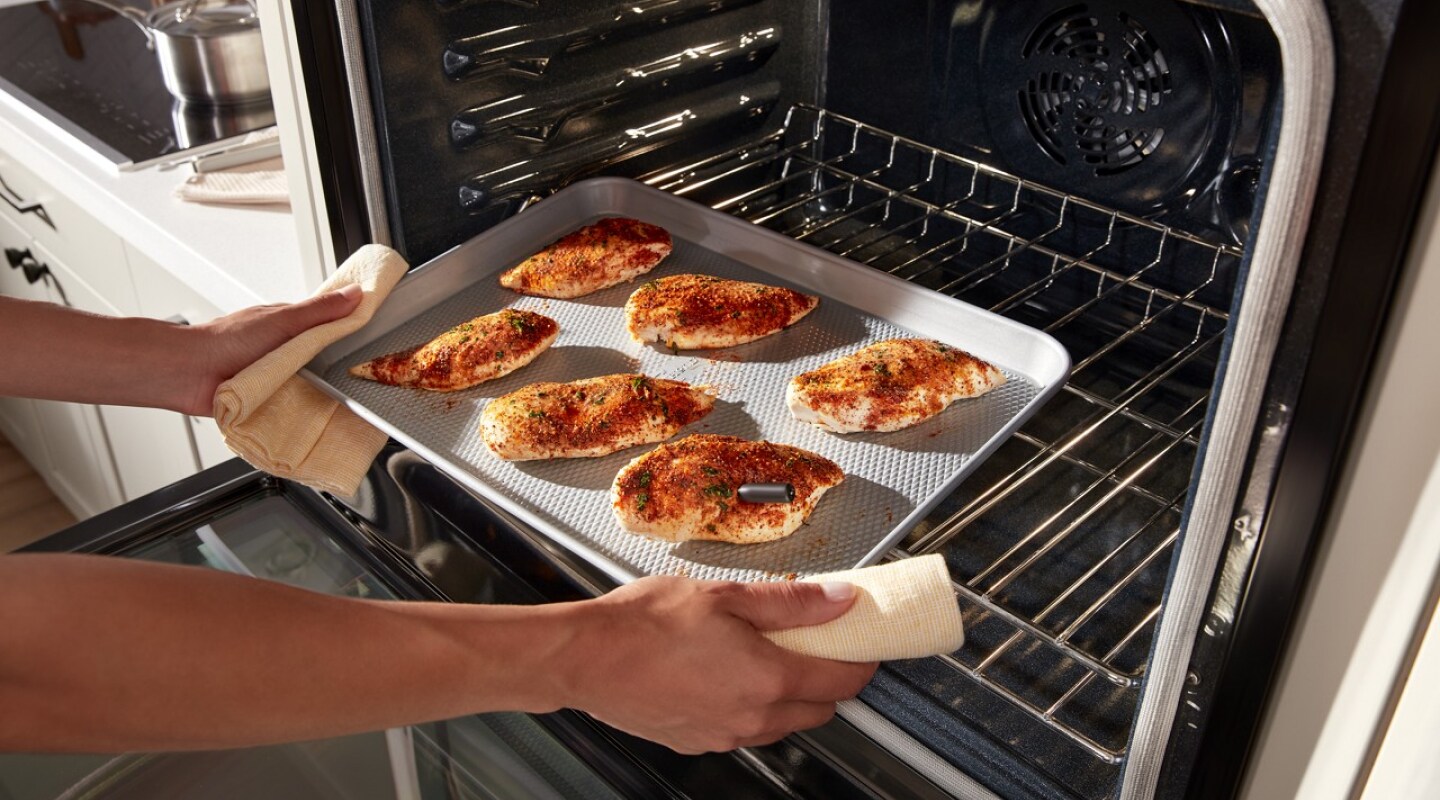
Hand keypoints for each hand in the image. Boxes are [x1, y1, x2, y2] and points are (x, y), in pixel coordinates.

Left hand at [180, 284, 363, 415]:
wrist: (189, 374)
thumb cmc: (226, 341)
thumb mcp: (282, 320)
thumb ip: (320, 310)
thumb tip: (354, 294)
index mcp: (290, 325)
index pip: (332, 326)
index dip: (353, 330)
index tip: (377, 337)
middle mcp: (285, 350)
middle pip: (326, 358)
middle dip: (340, 367)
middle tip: (361, 376)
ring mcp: (278, 376)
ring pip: (313, 384)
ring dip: (321, 391)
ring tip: (337, 398)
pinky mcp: (270, 401)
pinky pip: (296, 406)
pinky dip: (303, 409)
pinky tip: (314, 413)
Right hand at [555, 577, 877, 753]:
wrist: (586, 657)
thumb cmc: (644, 623)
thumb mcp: (726, 595)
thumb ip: (791, 602)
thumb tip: (839, 600)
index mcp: (766, 678)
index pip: (842, 681)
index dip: (861, 661)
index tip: (862, 644)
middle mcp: (751, 716)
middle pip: (819, 711)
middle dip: (827, 681)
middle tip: (814, 645)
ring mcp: (723, 735)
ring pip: (782, 725)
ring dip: (789, 697)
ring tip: (765, 655)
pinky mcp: (697, 742)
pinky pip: (743, 730)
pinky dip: (751, 708)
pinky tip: (726, 674)